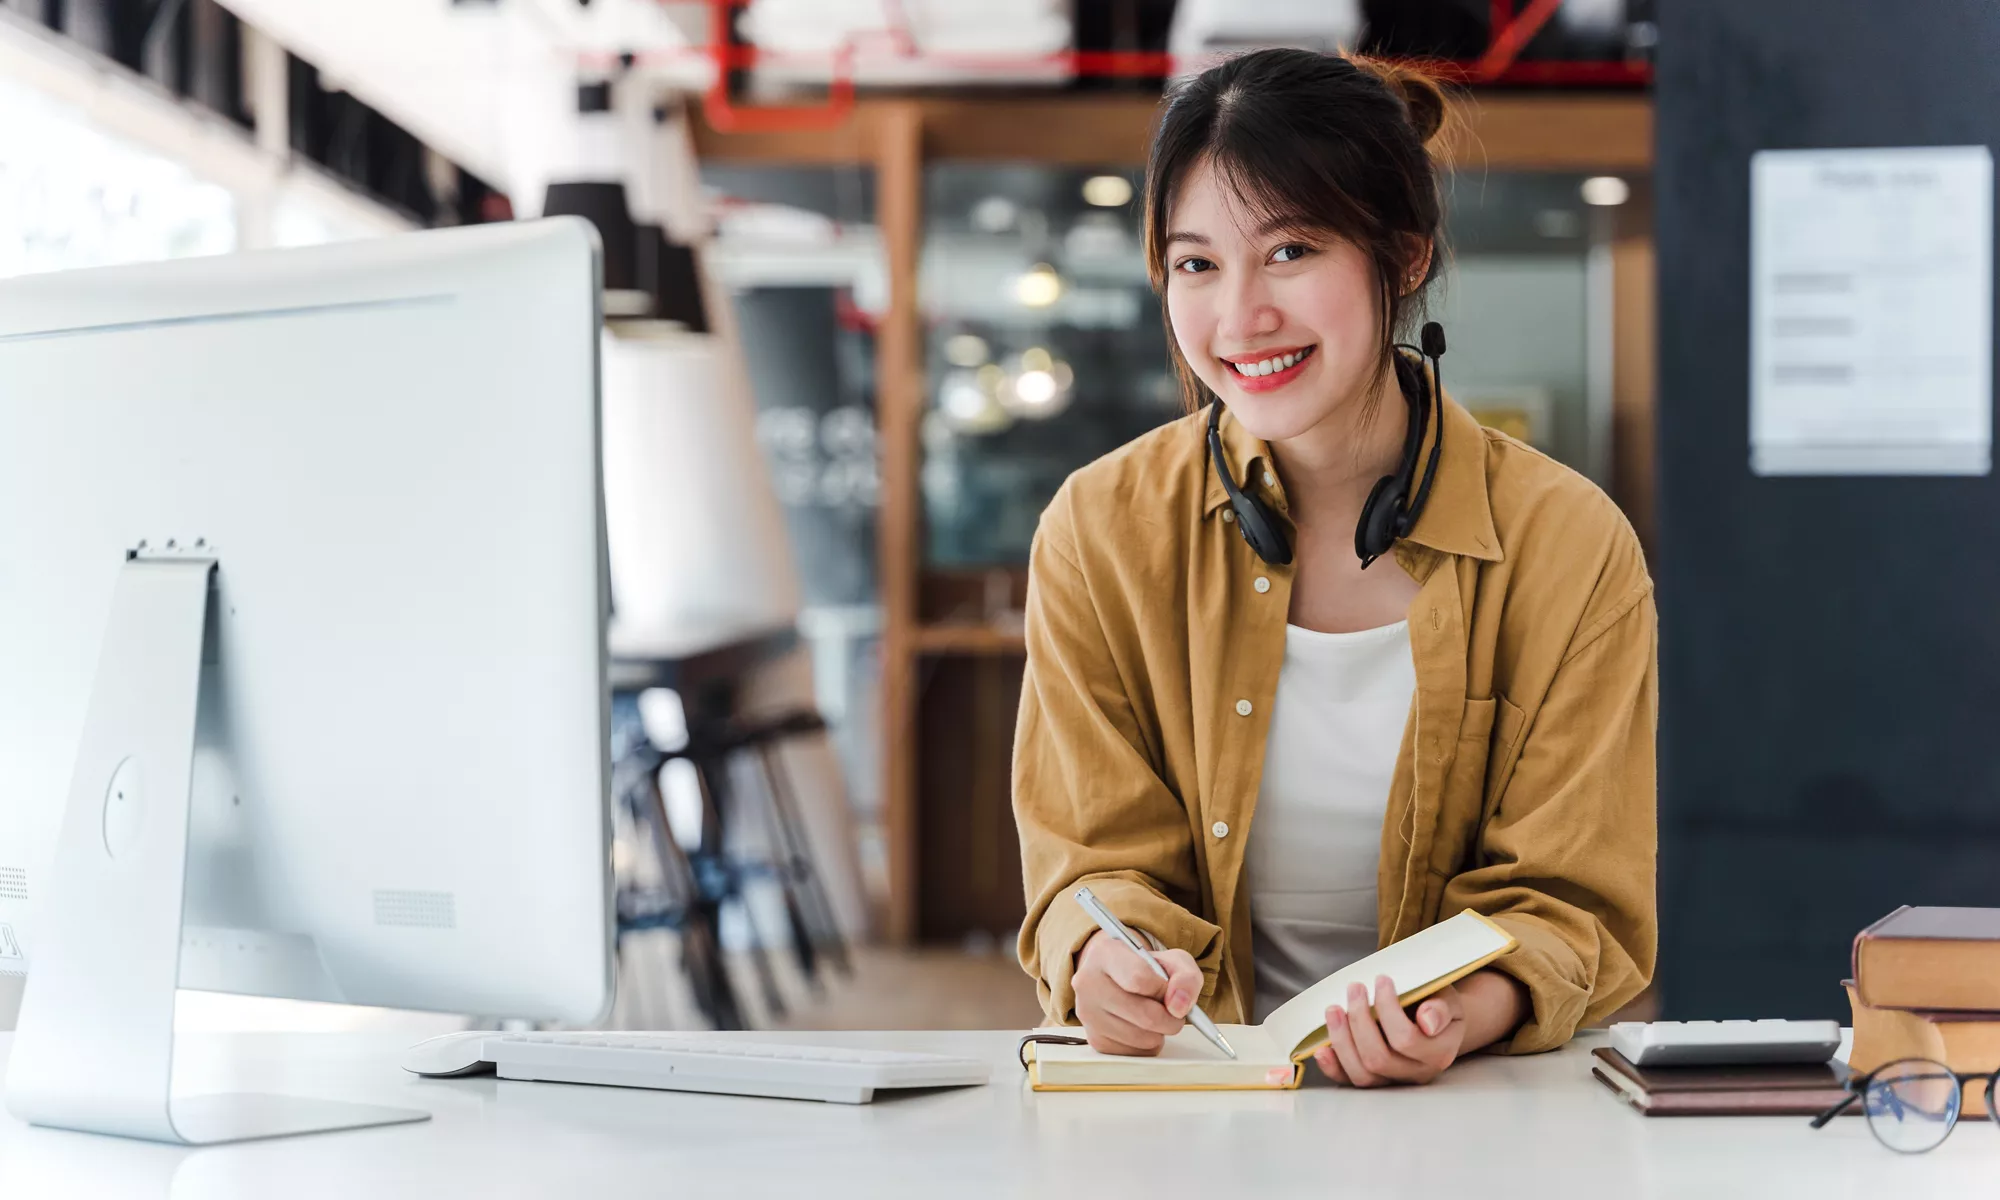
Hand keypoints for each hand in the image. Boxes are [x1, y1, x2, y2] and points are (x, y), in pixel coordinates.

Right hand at [1072, 930, 1202, 1055]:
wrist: (1114, 977)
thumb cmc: (1144, 967)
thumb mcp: (1171, 960)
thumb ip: (1185, 976)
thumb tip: (1179, 1007)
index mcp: (1106, 954)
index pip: (1139, 979)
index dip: (1164, 989)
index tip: (1170, 990)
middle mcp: (1089, 984)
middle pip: (1145, 1016)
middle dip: (1170, 1018)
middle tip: (1173, 1011)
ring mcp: (1088, 1014)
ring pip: (1143, 1039)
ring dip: (1159, 1032)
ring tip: (1153, 1015)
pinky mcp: (1095, 1040)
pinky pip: (1136, 1053)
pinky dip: (1147, 1044)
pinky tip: (1141, 1027)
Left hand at [1312, 975, 1465, 1086]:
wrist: (1435, 1024)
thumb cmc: (1437, 1007)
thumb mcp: (1448, 1001)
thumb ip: (1441, 1009)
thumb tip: (1427, 1020)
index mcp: (1438, 1053)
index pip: (1405, 1039)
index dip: (1388, 1008)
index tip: (1381, 980)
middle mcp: (1416, 1073)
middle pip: (1378, 1058)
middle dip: (1359, 1020)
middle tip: (1354, 988)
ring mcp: (1393, 1081)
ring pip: (1362, 1074)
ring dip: (1342, 1040)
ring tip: (1333, 1009)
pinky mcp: (1374, 1082)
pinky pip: (1350, 1082)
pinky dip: (1333, 1067)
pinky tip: (1322, 1048)